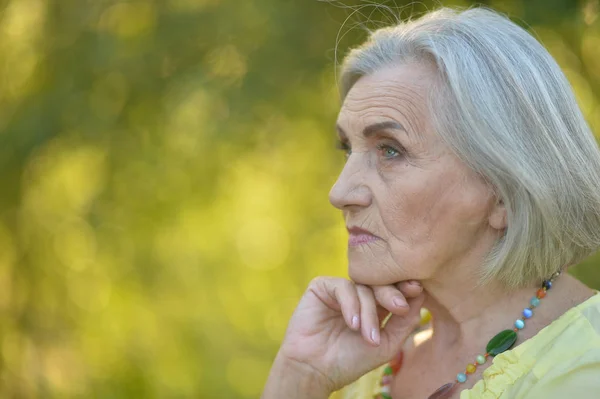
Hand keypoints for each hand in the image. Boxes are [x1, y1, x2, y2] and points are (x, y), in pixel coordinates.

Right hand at [263, 277, 424, 397]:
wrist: (314, 370)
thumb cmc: (349, 361)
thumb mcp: (386, 344)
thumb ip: (404, 322)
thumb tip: (421, 295)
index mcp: (375, 306)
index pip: (394, 289)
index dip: (406, 288)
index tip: (417, 290)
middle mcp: (358, 295)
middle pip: (380, 283)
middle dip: (392, 294)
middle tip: (400, 306)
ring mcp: (340, 291)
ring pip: (363, 288)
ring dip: (369, 312)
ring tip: (368, 337)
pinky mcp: (321, 288)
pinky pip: (342, 287)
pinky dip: (350, 305)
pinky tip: (352, 324)